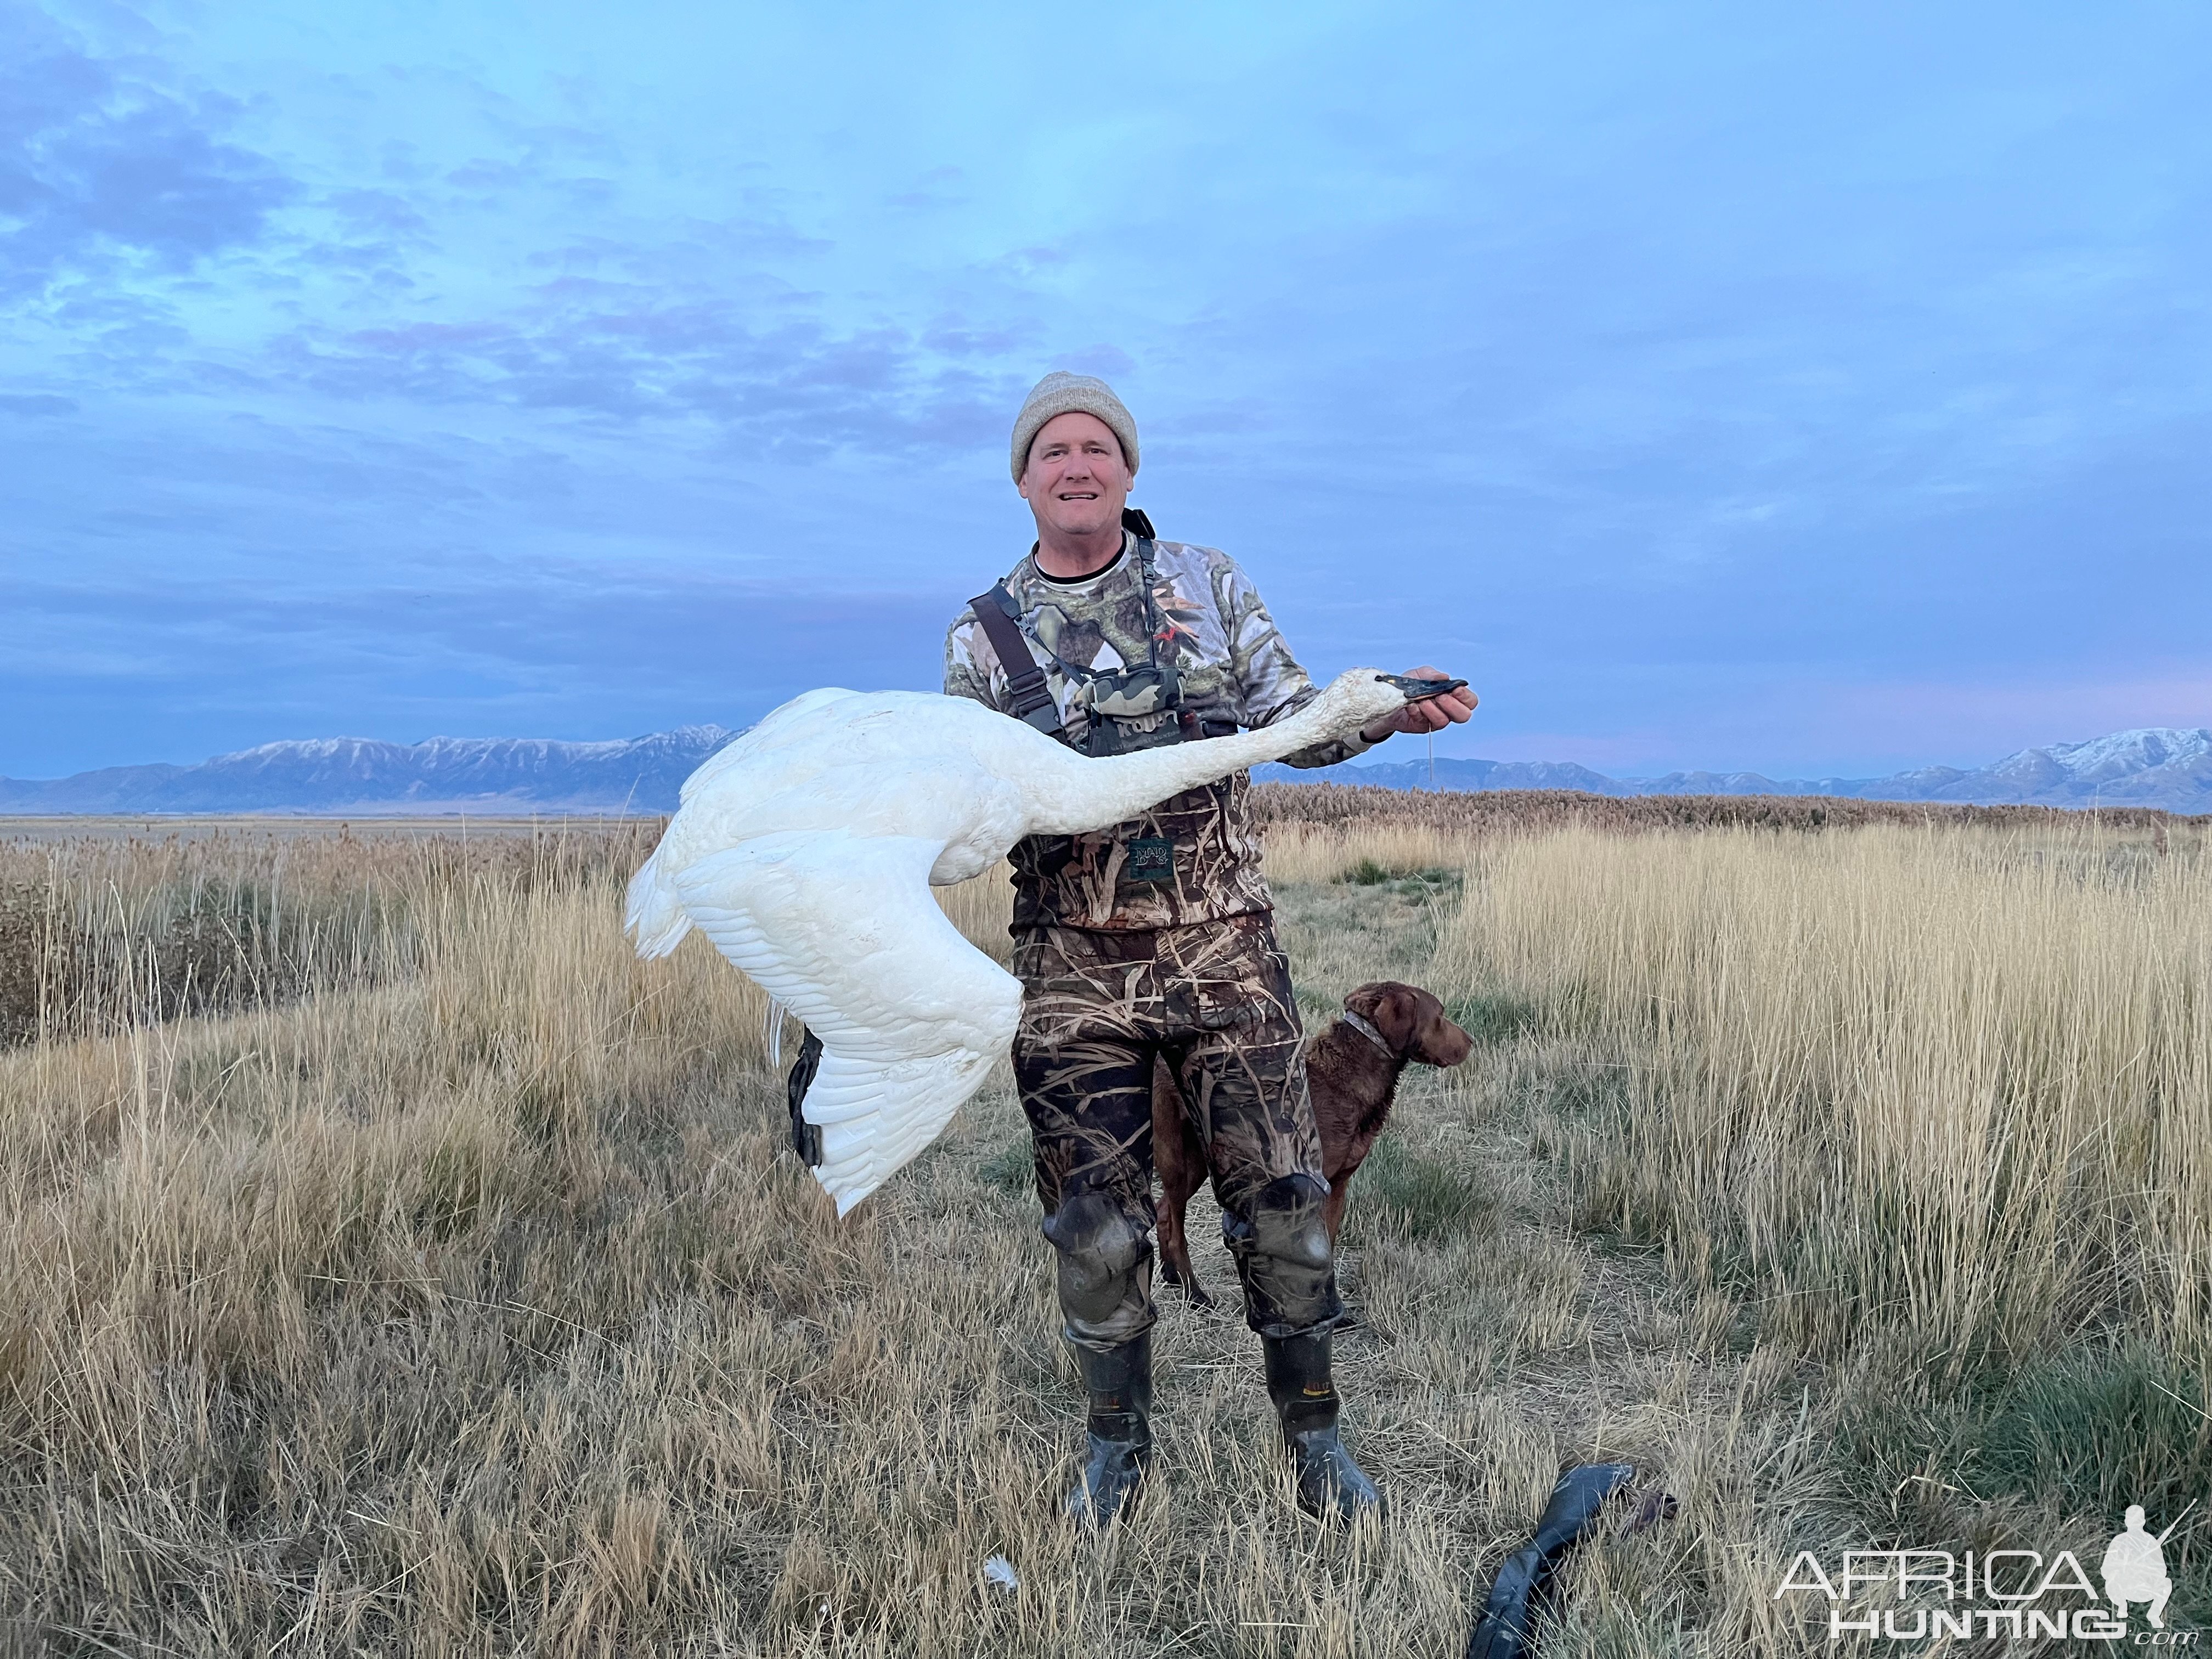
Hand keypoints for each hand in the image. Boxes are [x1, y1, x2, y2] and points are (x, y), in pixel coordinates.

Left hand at [1359, 665, 1476, 744]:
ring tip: (1423, 701)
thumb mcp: (1421, 675)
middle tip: (1440, 697)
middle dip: (1453, 705)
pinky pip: (1424, 723)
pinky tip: (1411, 706)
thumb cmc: (1410, 686)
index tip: (1454, 689)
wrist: (1388, 697)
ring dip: (1433, 710)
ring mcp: (1435, 721)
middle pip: (1463, 716)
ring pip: (1444, 721)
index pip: (1470, 701)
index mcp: (1452, 697)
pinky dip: (1418, 712)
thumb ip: (1432, 675)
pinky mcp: (1422, 727)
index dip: (1465, 696)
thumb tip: (1444, 677)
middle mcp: (1447, 711)